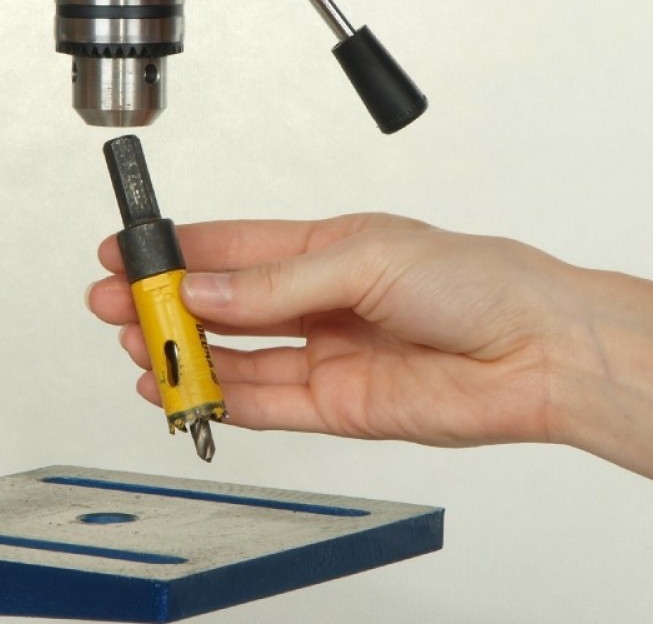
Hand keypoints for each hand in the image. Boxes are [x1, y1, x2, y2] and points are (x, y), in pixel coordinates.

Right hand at [88, 213, 572, 447]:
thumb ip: (276, 284)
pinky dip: (217, 397)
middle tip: (116, 304)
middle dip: (165, 303)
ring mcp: (323, 353)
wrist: (536, 350)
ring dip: (183, 352)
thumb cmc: (473, 279)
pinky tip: (181, 386)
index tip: (128, 251)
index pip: (232, 247)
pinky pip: (261, 402)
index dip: (176, 249)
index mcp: (324, 247)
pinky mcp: (335, 404)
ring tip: (136, 347)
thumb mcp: (363, 258)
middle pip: (222, 303)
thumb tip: (203, 291)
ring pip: (234, 355)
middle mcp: (318, 300)